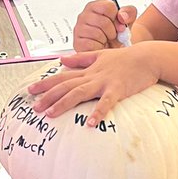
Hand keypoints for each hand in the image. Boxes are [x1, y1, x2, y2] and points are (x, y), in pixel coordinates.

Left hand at [27, 43, 158, 126]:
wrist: (147, 57)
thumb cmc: (126, 58)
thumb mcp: (100, 54)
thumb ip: (81, 58)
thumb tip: (62, 60)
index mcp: (88, 70)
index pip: (62, 76)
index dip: (46, 83)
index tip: (30, 90)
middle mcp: (92, 75)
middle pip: (66, 86)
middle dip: (48, 96)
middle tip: (34, 108)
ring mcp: (104, 82)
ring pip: (79, 93)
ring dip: (64, 103)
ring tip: (50, 114)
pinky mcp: (118, 89)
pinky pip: (106, 102)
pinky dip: (98, 112)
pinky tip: (91, 123)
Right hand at [73, 0, 136, 51]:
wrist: (111, 52)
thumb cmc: (116, 36)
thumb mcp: (127, 21)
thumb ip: (129, 12)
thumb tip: (122, 16)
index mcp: (95, 6)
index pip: (108, 6)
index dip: (116, 16)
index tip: (117, 23)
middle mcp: (85, 15)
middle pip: (104, 21)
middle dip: (112, 31)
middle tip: (111, 34)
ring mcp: (79, 29)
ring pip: (97, 33)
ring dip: (105, 40)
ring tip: (105, 40)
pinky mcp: (77, 42)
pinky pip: (92, 44)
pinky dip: (99, 47)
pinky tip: (99, 46)